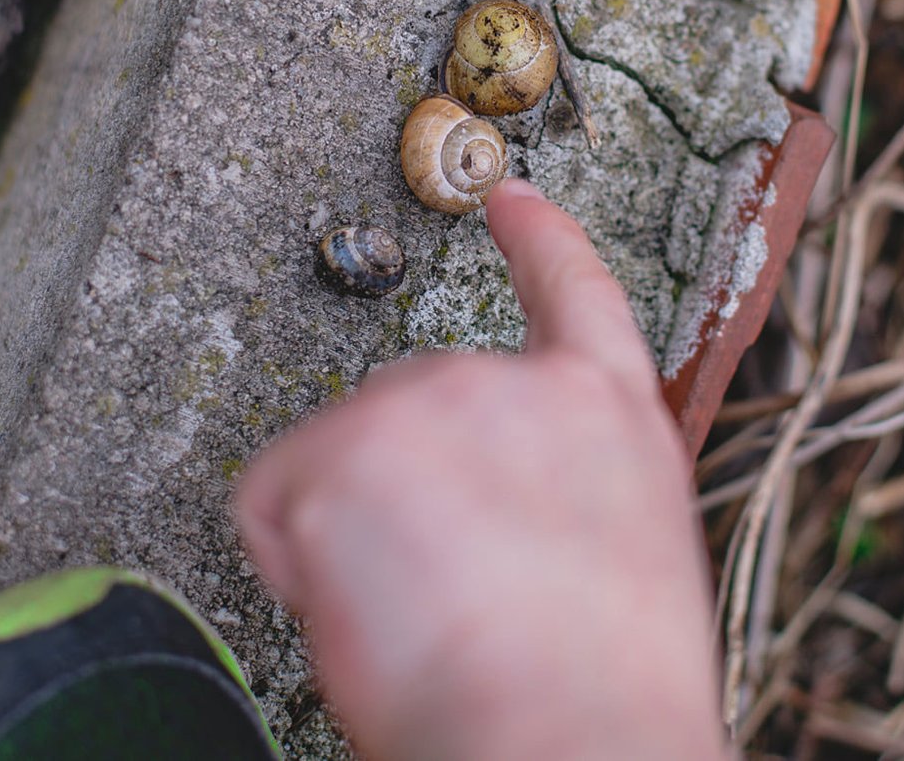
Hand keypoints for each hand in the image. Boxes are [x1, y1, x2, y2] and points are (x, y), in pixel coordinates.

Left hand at [236, 177, 727, 760]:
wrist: (575, 737)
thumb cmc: (602, 692)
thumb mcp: (629, 555)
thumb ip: (563, 492)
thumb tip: (500, 521)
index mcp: (606, 413)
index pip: (572, 291)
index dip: (536, 237)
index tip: (505, 195)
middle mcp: (512, 384)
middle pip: (410, 418)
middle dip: (405, 505)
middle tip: (452, 600)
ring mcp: (422, 405)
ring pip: (339, 465)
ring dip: (357, 538)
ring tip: (426, 616)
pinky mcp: (338, 453)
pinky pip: (274, 505)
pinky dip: (294, 562)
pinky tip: (365, 610)